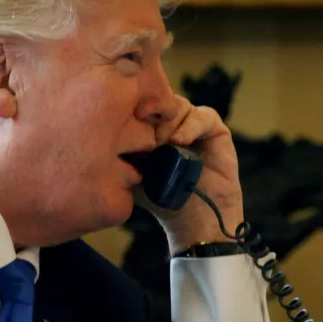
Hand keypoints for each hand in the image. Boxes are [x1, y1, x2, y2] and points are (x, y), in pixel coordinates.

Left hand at [135, 96, 243, 254]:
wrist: (193, 219)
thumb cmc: (162, 199)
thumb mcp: (134, 174)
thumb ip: (123, 153)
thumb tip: (106, 133)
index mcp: (152, 128)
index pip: (141, 105)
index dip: (132, 112)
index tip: (123, 127)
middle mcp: (173, 123)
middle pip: (159, 102)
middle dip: (150, 117)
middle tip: (143, 137)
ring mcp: (194, 124)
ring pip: (179, 106)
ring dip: (168, 122)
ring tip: (160, 144)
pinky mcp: (215, 129)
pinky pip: (203, 116)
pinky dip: (190, 126)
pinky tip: (179, 142)